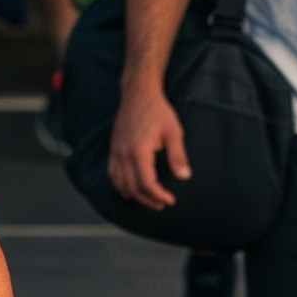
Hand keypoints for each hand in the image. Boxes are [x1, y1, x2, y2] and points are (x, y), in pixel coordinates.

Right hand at [109, 80, 186, 208]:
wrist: (138, 93)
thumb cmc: (157, 110)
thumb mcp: (173, 131)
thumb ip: (178, 155)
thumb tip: (184, 177)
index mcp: (139, 150)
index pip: (147, 183)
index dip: (159, 195)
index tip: (170, 200)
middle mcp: (124, 153)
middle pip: (132, 187)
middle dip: (148, 200)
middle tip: (161, 203)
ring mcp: (116, 151)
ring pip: (120, 183)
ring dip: (134, 195)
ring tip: (148, 199)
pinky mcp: (113, 147)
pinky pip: (112, 173)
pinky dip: (120, 185)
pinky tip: (130, 188)